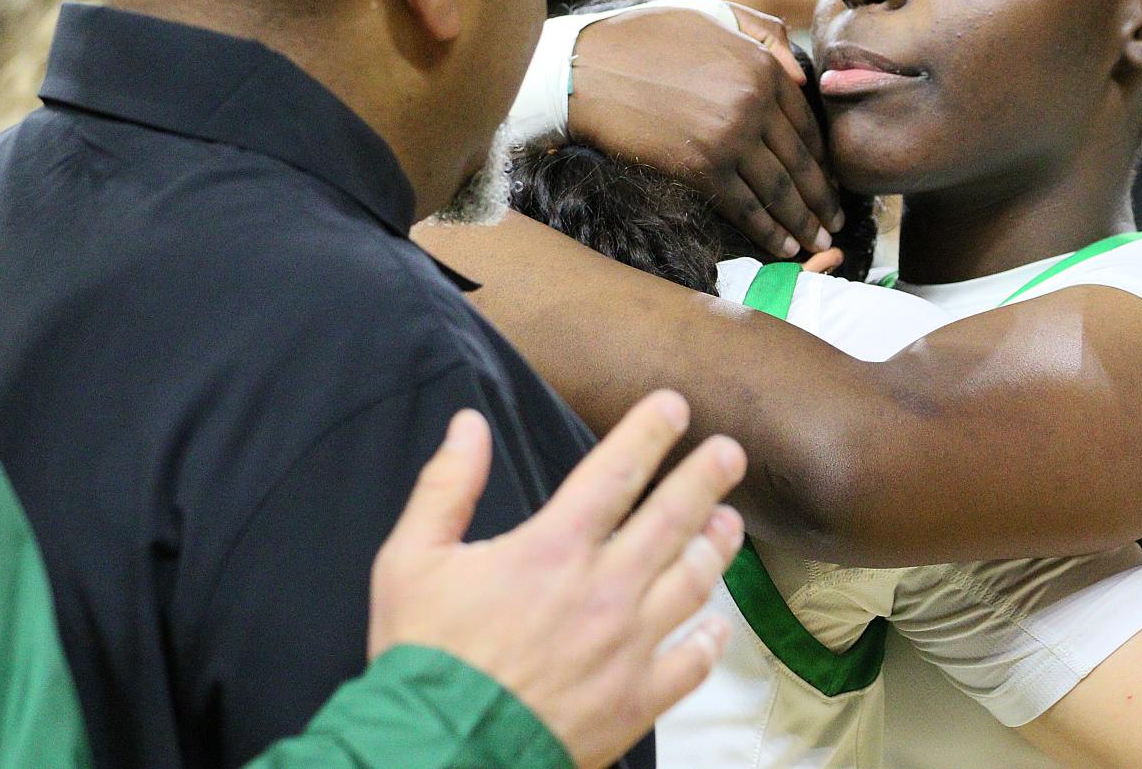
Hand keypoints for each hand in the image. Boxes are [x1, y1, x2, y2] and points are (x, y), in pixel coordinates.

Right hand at [369, 393, 745, 768]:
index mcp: (553, 550)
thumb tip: (470, 424)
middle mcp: (603, 590)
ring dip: (715, 547)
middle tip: (731, 452)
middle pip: (673, 518)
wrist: (438, 754)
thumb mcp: (410, 560)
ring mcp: (627, 646)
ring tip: (729, 523)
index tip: (675, 407)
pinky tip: (717, 625)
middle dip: (706, 478)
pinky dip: (709, 641)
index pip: (616, 472)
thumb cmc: (422, 659)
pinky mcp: (635, 700)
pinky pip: (690, 664)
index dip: (650, 432)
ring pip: (692, 583)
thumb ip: (446, 486)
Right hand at [566, 3, 841, 258]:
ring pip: (780, 190)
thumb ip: (763, 35)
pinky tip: (784, 245)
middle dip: (821, 198)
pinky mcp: (701, 167)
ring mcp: (730, 137)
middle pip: (801, 161)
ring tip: (818, 243)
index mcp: (762, 66)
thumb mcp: (712, 16)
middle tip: (834, 222)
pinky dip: (769, 231)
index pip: (807, 123)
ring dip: (803, 222)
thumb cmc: (645, 38)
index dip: (821, 158)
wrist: (586, 69)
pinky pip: (746, 207)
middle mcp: (754, 102)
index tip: (829, 180)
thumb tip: (803, 74)